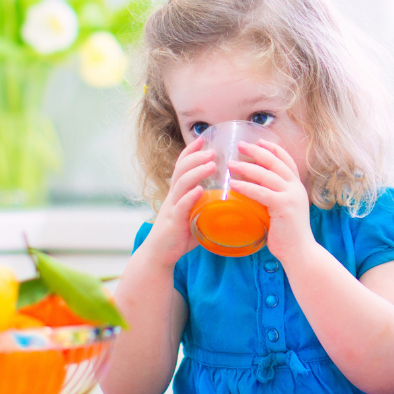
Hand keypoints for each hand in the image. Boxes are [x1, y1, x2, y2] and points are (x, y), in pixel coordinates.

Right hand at [141, 136, 215, 264]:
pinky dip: (190, 197)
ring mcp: (172, 208)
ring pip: (181, 184)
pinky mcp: (173, 222)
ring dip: (196, 172)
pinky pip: (181, 206)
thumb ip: (209, 206)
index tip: (202, 139)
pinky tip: (199, 191)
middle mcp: (173, 196)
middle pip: (181, 170)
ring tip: (211, 164)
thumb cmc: (180, 235)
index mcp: (178, 193)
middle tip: (212, 150)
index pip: (182, 167)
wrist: (160, 254)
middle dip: (196, 157)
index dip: (190, 152)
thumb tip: (233, 202)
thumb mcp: (195, 215)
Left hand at [227, 139, 315, 260]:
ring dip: (247, 167)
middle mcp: (296, 187)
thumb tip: (252, 189)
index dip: (272, 149)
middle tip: (240, 145)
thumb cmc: (287, 234)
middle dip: (256, 151)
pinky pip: (262, 192)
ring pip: (267, 175)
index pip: (286, 160)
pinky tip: (233, 185)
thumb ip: (272, 197)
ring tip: (230, 164)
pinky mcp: (284, 206)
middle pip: (275, 162)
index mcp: (296, 186)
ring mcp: (291, 196)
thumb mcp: (282, 210)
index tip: (258, 141)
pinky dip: (246, 187)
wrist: (300, 252)